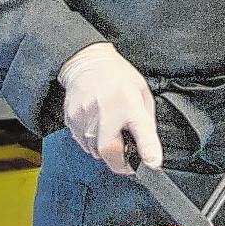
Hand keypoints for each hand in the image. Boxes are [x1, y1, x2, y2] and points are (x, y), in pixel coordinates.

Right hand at [58, 42, 161, 174]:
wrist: (87, 62)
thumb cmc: (117, 76)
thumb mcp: (142, 93)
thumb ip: (146, 123)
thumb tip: (150, 150)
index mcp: (128, 102)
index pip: (140, 131)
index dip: (148, 152)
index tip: (152, 164)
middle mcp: (105, 111)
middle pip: (109, 152)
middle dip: (121, 161)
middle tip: (127, 155)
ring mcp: (85, 116)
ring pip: (95, 151)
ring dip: (105, 150)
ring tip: (109, 130)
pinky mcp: (72, 120)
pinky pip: (83, 143)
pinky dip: (92, 141)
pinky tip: (96, 124)